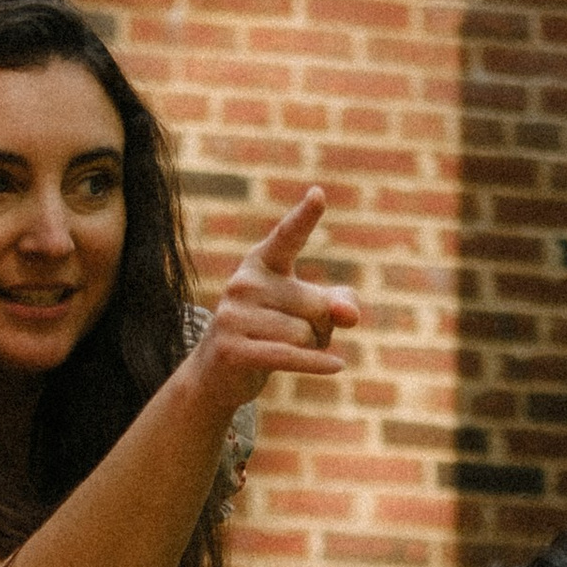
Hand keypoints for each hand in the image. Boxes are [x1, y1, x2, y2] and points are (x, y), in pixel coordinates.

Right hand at [186, 187, 357, 414]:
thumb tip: (349, 315)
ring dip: (310, 349)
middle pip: (316, 305)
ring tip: (283, 351)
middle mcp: (245, 283)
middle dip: (321, 328)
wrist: (218, 372)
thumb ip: (339, 304)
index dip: (304, 217)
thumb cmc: (270, 332)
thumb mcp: (308, 312)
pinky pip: (290, 355)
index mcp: (262, 262)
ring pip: (305, 334)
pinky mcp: (233, 349)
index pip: (288, 237)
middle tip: (296, 336)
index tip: (319, 194)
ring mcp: (234, 315)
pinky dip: (317, 363)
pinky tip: (337, 366)